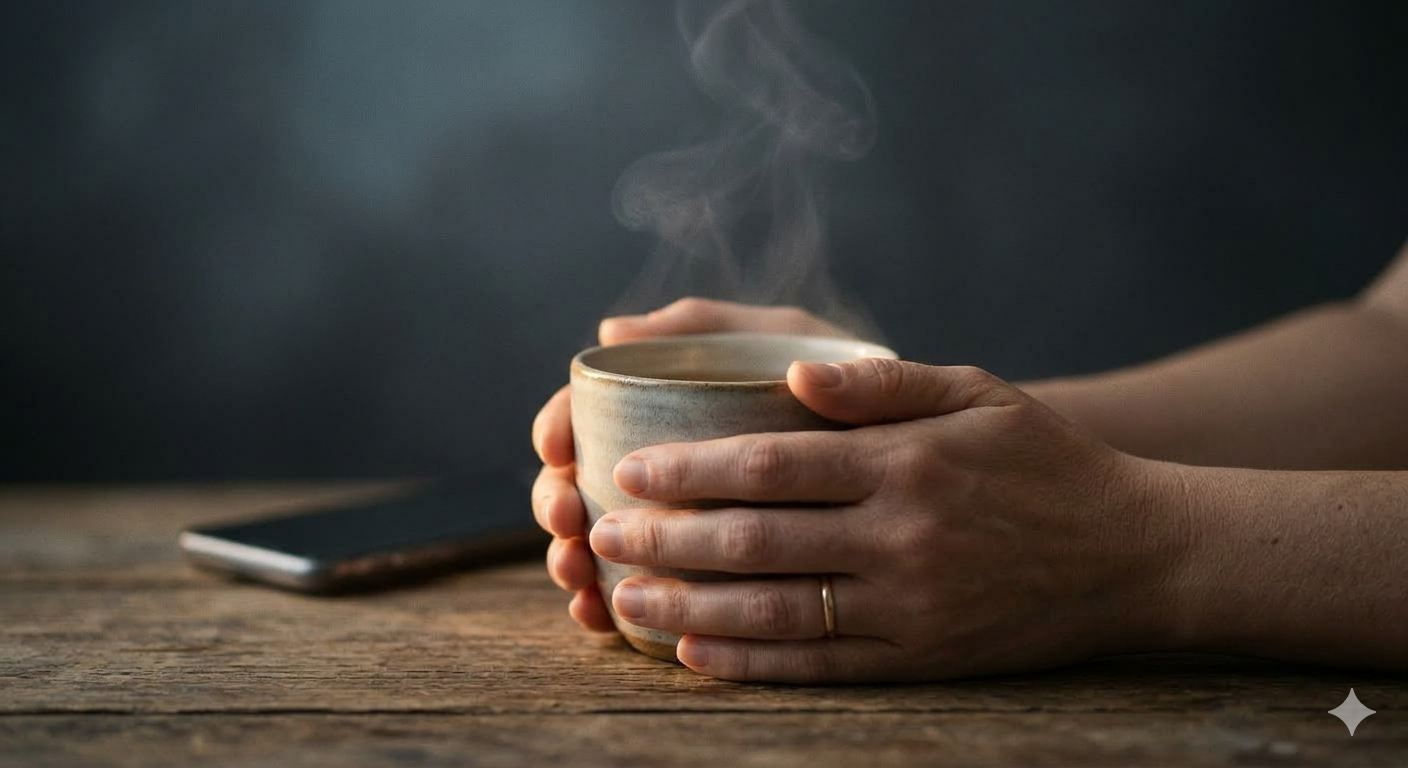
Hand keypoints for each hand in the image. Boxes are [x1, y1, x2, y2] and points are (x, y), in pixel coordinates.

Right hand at [531, 298, 849, 631]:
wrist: (927, 448)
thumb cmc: (845, 379)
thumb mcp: (786, 337)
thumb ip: (712, 325)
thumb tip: (613, 331)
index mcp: (667, 402)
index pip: (586, 411)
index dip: (557, 428)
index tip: (555, 448)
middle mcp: (662, 465)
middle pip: (579, 484)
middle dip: (558, 503)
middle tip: (567, 519)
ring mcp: (678, 522)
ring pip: (600, 546)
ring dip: (573, 561)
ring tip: (577, 577)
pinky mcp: (705, 577)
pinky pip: (649, 598)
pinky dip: (614, 609)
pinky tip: (602, 620)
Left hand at [586, 358, 1184, 681]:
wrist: (1135, 554)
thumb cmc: (1044, 462)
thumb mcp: (976, 392)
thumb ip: (880, 383)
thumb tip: (789, 376)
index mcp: (904, 461)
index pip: (771, 463)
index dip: (690, 470)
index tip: (628, 470)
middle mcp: (901, 535)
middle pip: (758, 541)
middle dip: (666, 538)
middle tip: (598, 534)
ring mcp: (911, 605)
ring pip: (777, 611)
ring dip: (689, 605)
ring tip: (625, 597)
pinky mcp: (925, 658)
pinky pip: (822, 667)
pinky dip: (752, 663)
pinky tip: (695, 653)